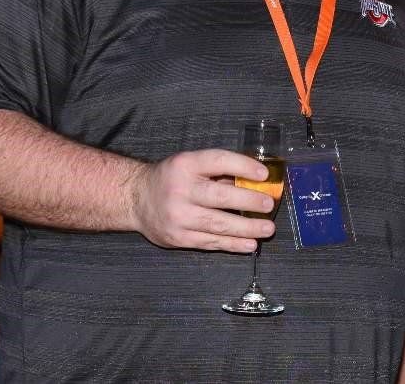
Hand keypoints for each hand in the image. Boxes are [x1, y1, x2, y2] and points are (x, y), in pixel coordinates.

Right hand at [129, 149, 275, 252]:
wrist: (136, 199)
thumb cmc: (171, 178)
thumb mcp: (190, 164)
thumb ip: (218, 172)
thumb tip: (255, 182)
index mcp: (186, 165)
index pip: (219, 161)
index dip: (244, 166)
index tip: (264, 174)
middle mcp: (181, 190)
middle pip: (221, 196)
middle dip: (250, 201)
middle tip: (269, 205)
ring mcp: (178, 216)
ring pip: (218, 224)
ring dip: (247, 228)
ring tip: (267, 229)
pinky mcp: (178, 238)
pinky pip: (210, 242)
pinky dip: (233, 244)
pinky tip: (249, 244)